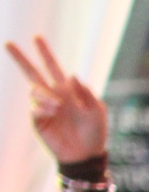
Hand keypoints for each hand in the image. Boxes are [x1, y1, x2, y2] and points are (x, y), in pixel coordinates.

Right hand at [6, 37, 107, 163]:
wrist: (86, 154)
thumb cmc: (95, 132)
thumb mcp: (97, 110)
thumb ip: (86, 92)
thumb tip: (71, 74)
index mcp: (67, 91)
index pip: (52, 67)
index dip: (45, 53)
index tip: (36, 37)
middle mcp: (52, 96)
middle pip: (32, 73)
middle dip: (20, 58)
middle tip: (7, 43)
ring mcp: (43, 108)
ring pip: (34, 91)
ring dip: (45, 96)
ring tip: (58, 106)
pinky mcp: (38, 121)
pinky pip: (34, 108)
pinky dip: (43, 108)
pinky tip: (53, 112)